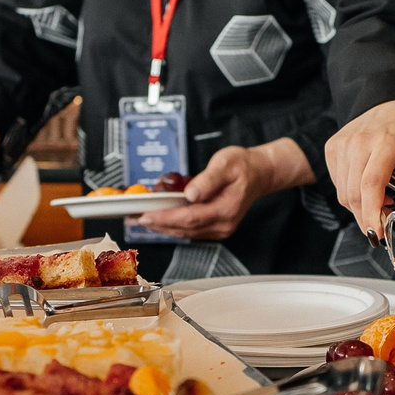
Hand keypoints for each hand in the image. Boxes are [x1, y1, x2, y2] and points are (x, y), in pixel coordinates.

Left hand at [137, 140, 312, 240]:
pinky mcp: (216, 228)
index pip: (190, 218)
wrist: (260, 173)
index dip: (165, 218)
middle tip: (134, 218)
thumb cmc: (244, 166)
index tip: (145, 215)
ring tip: (141, 218)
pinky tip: (161, 218)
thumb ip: (207, 179)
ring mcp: (220, 228)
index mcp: (226, 208)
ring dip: (162, 226)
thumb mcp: (226, 163)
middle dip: (157, 224)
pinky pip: (190, 230)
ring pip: (185, 232)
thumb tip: (190, 193)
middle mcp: (223, 223)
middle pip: (184, 229)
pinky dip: (173, 225)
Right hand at [326, 99, 394, 237]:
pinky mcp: (332, 147)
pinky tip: (367, 187)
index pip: (372, 185)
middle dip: (367, 218)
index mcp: (386, 143)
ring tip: (381, 202)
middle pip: (354, 194)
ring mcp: (342, 144)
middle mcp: (359, 142)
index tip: (377, 234)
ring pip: (343, 193)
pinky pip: (337, 183)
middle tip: (385, 224)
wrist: (392, 99)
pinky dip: (350, 193)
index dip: (372, 213)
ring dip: (359, 207)